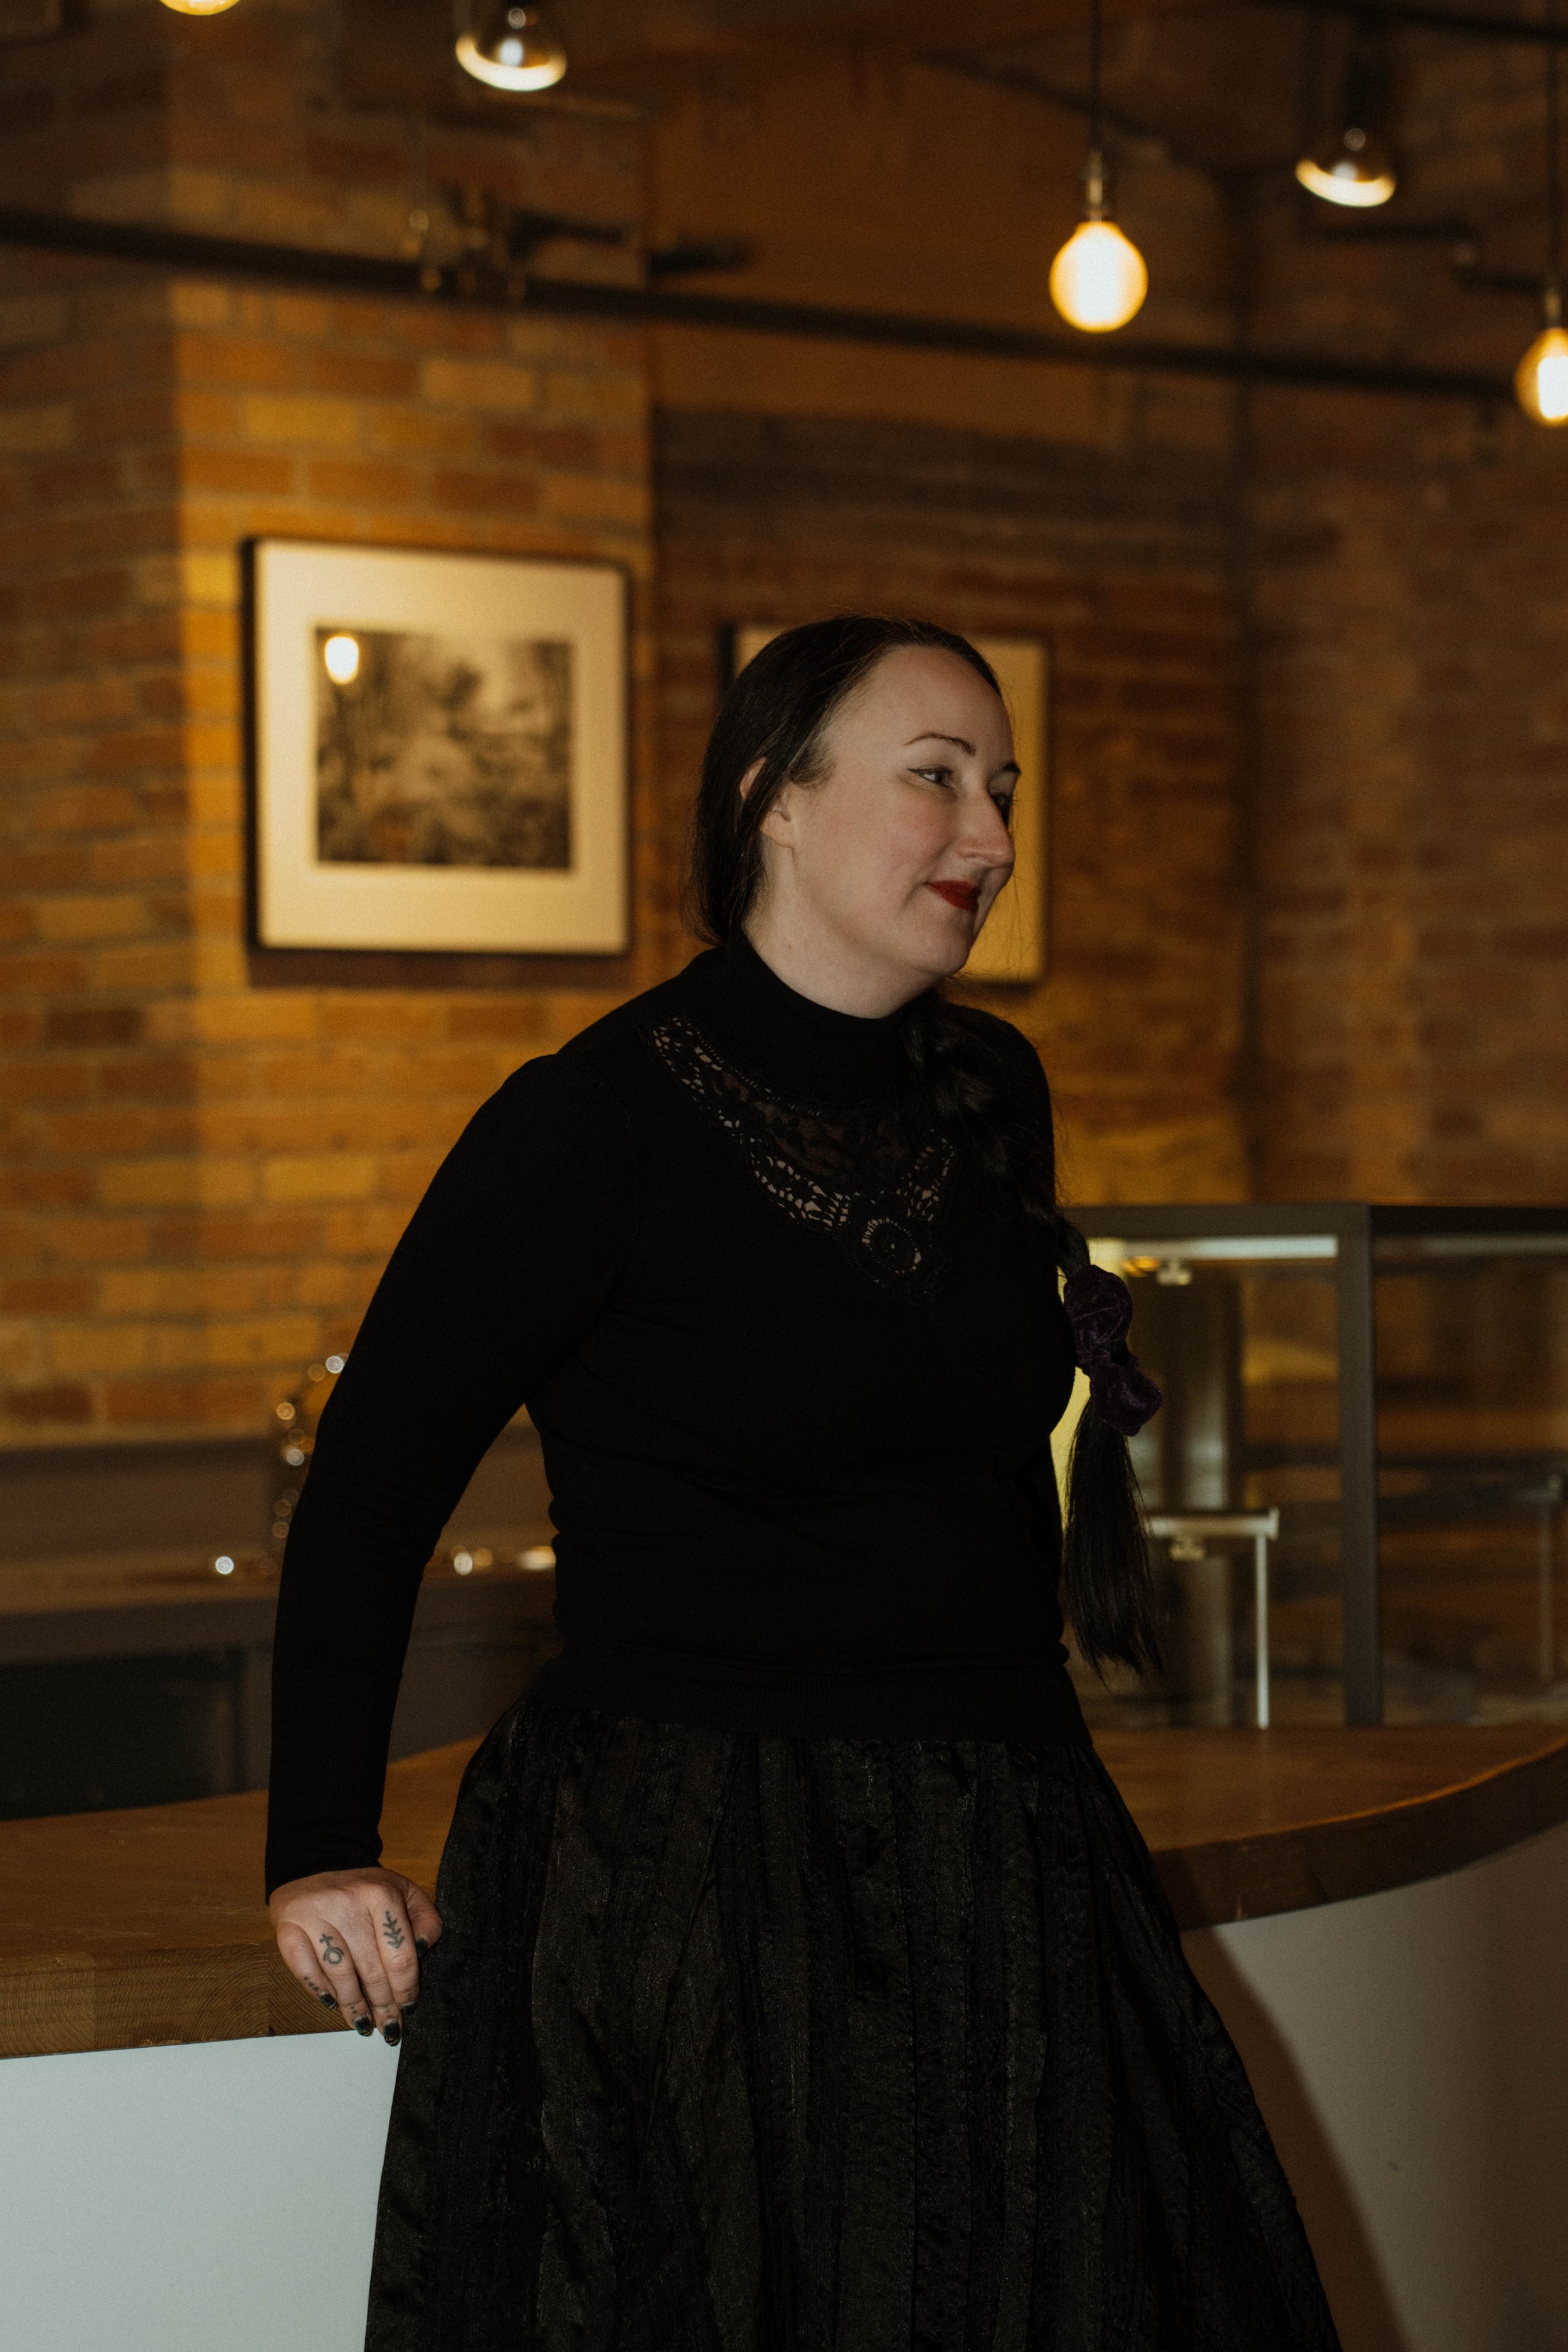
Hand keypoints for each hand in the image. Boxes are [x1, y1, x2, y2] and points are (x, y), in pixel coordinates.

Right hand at [269, 1867, 440, 2042]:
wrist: (316, 1868)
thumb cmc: (365, 1891)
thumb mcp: (404, 1893)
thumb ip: (425, 1919)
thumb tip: (424, 1951)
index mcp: (381, 1894)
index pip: (400, 1955)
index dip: (407, 1989)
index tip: (409, 2007)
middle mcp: (347, 1903)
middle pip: (371, 1971)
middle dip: (384, 2006)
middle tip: (390, 2026)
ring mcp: (314, 1916)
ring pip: (339, 1975)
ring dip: (354, 2007)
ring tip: (364, 2024)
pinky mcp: (288, 1928)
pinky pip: (305, 1970)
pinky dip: (319, 1991)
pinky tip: (332, 2003)